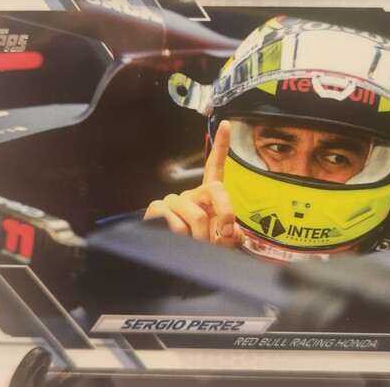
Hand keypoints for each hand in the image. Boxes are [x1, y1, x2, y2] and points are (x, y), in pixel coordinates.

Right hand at [144, 121, 244, 246]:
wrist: (171, 264)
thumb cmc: (198, 250)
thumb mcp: (221, 243)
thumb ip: (232, 237)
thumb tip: (230, 232)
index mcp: (206, 197)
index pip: (214, 167)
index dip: (221, 146)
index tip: (226, 125)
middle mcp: (189, 194)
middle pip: (215, 190)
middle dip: (225, 216)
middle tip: (220, 239)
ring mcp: (172, 201)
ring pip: (197, 216)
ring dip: (202, 238)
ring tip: (196, 247)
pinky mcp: (156, 210)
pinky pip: (176, 223)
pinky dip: (183, 239)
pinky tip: (177, 242)